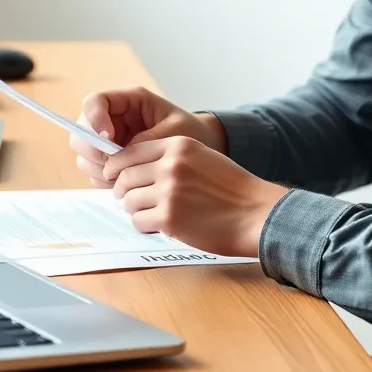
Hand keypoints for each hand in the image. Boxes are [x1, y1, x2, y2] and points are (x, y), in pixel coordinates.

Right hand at [70, 86, 225, 188]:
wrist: (202, 149)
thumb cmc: (193, 133)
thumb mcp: (175, 133)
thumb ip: (147, 140)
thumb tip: (118, 154)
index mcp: (129, 101)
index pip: (94, 102)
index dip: (94, 119)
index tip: (109, 138)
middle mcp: (113, 119)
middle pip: (81, 130)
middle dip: (93, 150)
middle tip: (113, 166)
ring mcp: (108, 141)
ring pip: (84, 154)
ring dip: (98, 168)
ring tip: (124, 178)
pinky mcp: (110, 160)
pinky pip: (94, 171)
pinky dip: (104, 180)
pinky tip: (125, 184)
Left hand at [102, 135, 287, 257]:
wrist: (256, 213)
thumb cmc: (232, 188)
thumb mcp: (201, 157)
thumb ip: (169, 158)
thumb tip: (133, 169)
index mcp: (178, 145)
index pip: (130, 152)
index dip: (117, 166)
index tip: (114, 176)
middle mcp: (170, 165)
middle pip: (124, 177)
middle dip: (121, 190)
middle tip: (128, 198)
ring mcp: (168, 192)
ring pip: (129, 200)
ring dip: (134, 209)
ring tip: (150, 213)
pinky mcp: (169, 218)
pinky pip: (139, 221)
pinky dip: (144, 226)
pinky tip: (159, 225)